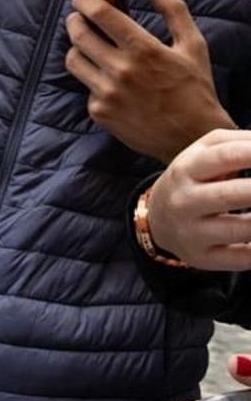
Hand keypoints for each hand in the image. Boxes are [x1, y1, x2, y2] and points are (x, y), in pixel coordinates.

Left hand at [65, 0, 231, 161]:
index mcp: (143, 49)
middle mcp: (121, 70)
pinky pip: (86, 88)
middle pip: (79, 36)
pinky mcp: (99, 112)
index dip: (85, 2)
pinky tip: (109, 81)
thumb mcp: (192, 45)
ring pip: (74, 61)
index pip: (102, 15)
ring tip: (87, 46)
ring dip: (76, 49)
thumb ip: (173, 10)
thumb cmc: (194, 88)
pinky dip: (93, 80)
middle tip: (76, 18)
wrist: (192, 137)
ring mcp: (107, 93)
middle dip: (74, 21)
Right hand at [144, 129, 250, 270]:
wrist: (158, 219)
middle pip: (230, 195)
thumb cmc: (195, 179)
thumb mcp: (204, 152)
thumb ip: (239, 142)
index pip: (225, 156)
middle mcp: (184, 202)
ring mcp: (192, 233)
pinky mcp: (203, 258)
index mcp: (186, 170)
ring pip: (241, 230)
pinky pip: (243, 258)